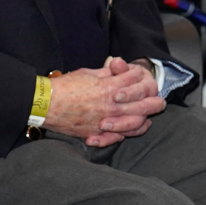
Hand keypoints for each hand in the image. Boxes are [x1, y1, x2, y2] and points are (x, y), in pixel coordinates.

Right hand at [44, 56, 163, 146]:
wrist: (45, 104)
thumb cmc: (65, 87)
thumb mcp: (88, 73)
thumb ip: (107, 73)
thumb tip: (118, 68)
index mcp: (109, 87)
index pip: (134, 81)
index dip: (140, 77)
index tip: (142, 76)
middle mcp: (111, 105)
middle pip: (143, 103)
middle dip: (154, 100)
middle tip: (160, 100)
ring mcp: (106, 121)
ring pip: (136, 122)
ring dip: (146, 118)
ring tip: (151, 116)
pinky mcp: (98, 133)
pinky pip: (120, 136)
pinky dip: (131, 132)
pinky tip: (136, 128)